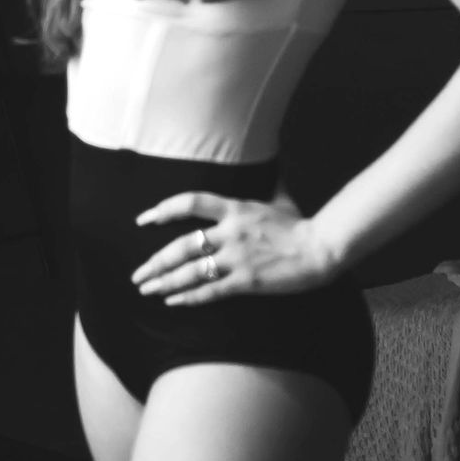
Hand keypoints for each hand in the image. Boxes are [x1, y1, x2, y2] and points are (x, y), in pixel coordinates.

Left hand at [131, 190, 343, 305]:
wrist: (321, 247)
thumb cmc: (300, 224)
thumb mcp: (279, 198)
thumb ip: (267, 184)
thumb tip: (271, 160)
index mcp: (236, 208)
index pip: (191, 202)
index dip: (164, 210)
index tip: (144, 219)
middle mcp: (231, 231)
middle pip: (182, 245)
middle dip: (155, 262)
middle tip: (138, 274)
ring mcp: (237, 257)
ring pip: (191, 270)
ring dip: (164, 282)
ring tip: (147, 290)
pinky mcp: (246, 281)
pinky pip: (209, 291)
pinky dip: (188, 297)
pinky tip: (172, 301)